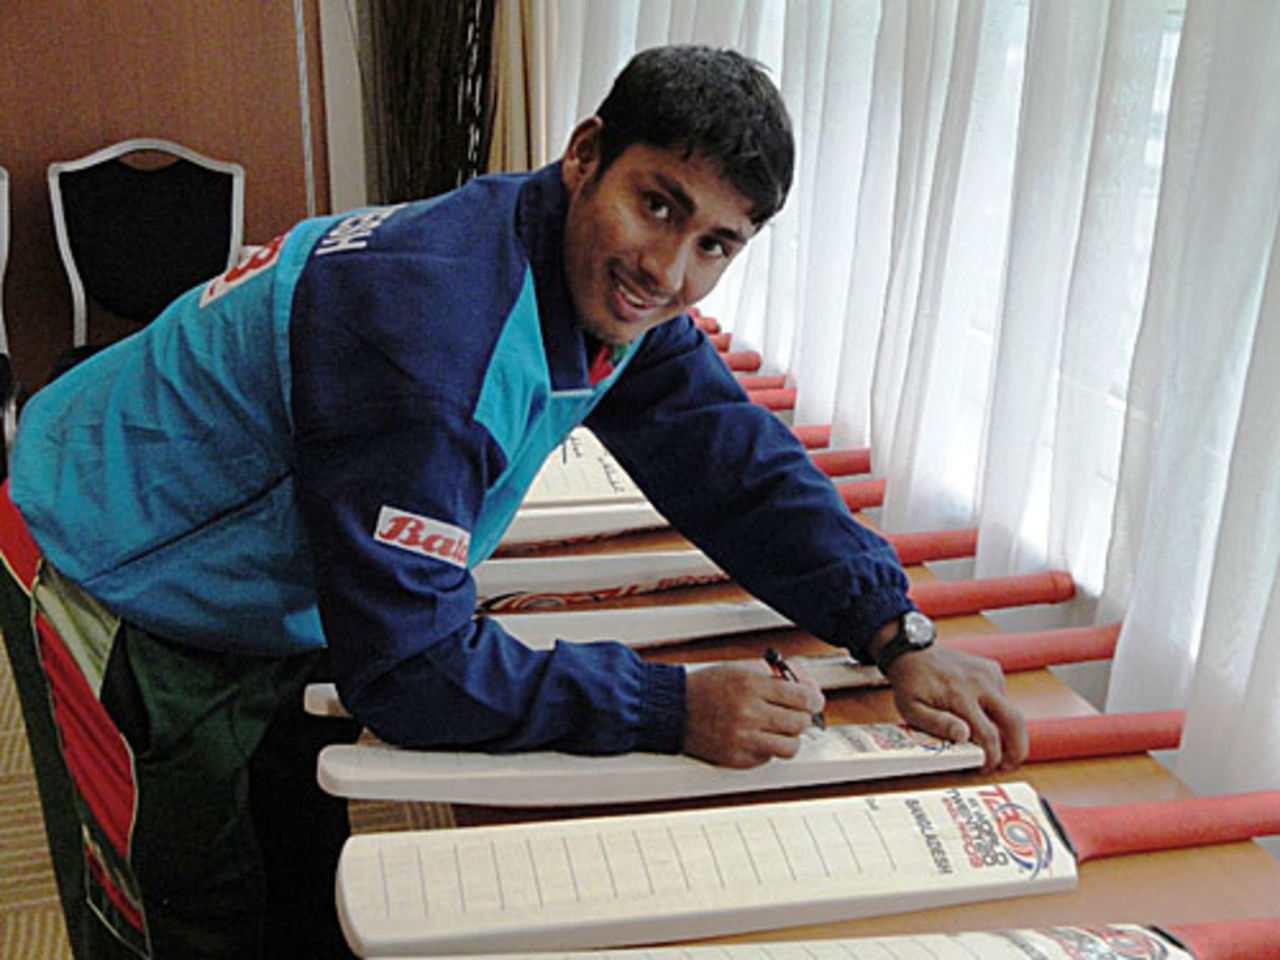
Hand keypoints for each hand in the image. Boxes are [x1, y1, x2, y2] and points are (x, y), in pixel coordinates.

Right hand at [683, 662, 825, 767]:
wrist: (673, 710)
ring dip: (790, 737)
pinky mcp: (737, 758)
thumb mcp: (739, 670)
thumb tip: (805, 686)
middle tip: (795, 714)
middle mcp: (749, 713)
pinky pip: (769, 757)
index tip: (813, 701)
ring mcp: (743, 739)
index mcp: (751, 686)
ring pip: (791, 746)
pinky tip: (758, 737)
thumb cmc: (705, 687)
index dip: (814, 700)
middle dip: (802, 717)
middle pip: (800, 723)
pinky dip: (769, 748)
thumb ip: (773, 676)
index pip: (802, 697)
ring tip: (780, 730)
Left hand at [882, 644, 1027, 771]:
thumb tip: (963, 735)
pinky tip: (979, 711)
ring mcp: (988, 674)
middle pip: (1015, 721)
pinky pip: (1002, 696)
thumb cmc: (911, 683)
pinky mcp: (992, 669)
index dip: (992, 757)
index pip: (988, 735)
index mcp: (959, 696)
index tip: (987, 767)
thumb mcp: (912, 709)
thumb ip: (937, 724)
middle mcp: (979, 683)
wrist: (912, 652)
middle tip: (1010, 763)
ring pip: (1010, 709)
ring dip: (1006, 728)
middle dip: (1018, 748)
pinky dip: (997, 709)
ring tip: (990, 740)